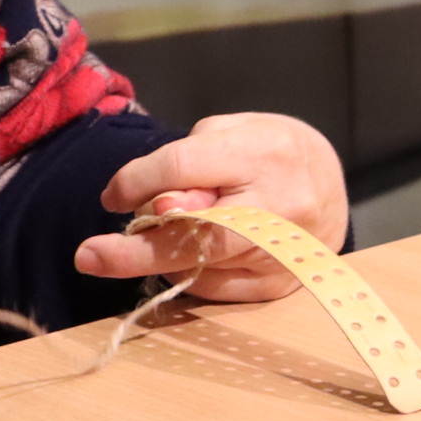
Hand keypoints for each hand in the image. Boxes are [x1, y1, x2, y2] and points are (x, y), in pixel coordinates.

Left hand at [73, 112, 349, 301]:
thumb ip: (190, 161)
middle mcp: (277, 205)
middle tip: (88, 256)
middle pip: (190, 233)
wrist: (332, 187)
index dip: (135, 182)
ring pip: (197, 266)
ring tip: (153, 239)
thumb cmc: (271, 151)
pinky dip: (187, 274)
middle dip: (132, 249)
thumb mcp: (233, 131)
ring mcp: (280, 251)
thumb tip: (152, 207)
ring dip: (158, 257)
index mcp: (262, 153)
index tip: (111, 196)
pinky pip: (213, 289)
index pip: (181, 168)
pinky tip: (188, 256)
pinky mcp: (276, 285)